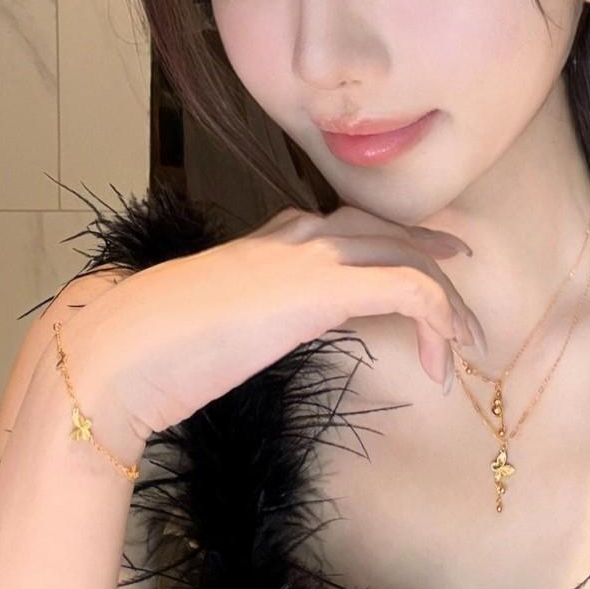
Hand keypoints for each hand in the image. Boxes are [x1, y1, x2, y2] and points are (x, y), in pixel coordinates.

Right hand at [61, 203, 487, 439]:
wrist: (123, 348)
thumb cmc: (154, 349)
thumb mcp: (218, 325)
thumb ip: (252, 317)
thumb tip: (265, 332)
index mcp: (271, 237)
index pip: (352, 227)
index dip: (398, 249)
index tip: (425, 283)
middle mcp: (297, 231)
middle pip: (391, 235)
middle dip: (436, 264)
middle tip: (466, 304)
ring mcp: (312, 252)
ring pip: (410, 257)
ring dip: (448, 302)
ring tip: (466, 347)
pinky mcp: (325, 286)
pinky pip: (411, 289)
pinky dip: (439, 320)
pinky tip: (443, 361)